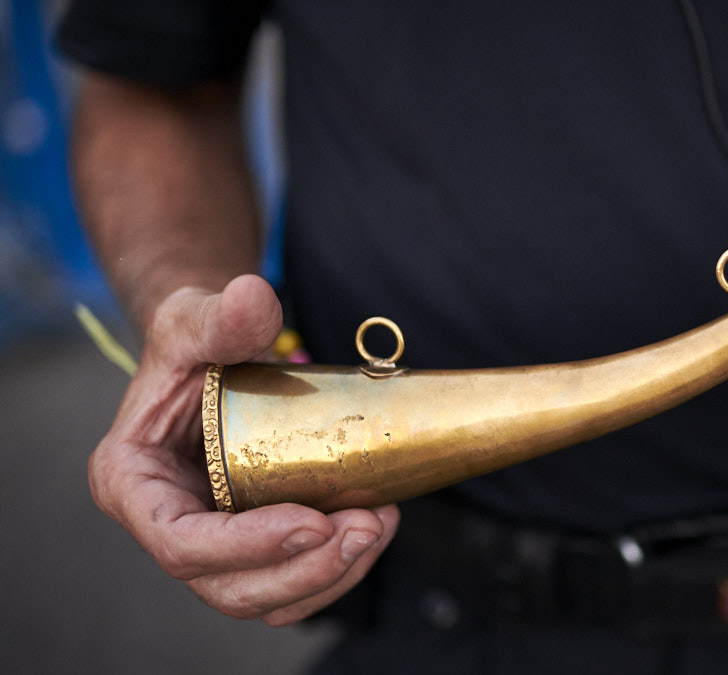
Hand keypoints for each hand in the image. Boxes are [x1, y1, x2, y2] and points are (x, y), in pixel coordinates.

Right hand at [89, 275, 399, 624]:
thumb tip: (252, 297)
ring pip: (270, 598)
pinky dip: (342, 566)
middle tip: (368, 526)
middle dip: (305, 571)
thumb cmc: (194, 340)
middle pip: (232, 589)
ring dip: (332, 575)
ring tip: (381, 524)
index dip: (249, 547)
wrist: (218, 353)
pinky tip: (380, 521)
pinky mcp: (256, 544)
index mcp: (133, 485)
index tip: (315, 523)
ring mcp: (215, 544)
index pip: (182, 545)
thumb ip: (218, 313)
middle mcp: (168, 527)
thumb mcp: (193, 318)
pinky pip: (296, 579)